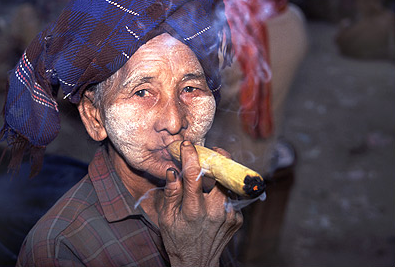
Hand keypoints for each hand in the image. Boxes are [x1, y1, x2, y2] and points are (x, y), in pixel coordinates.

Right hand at [159, 140, 242, 265]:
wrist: (197, 262)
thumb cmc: (178, 239)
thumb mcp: (166, 218)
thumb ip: (171, 193)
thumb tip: (172, 171)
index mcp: (194, 210)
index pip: (194, 175)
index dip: (191, 156)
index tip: (188, 145)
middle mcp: (215, 211)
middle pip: (222, 175)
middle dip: (219, 159)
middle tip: (213, 151)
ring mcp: (229, 215)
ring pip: (229, 185)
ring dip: (222, 176)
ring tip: (213, 173)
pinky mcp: (236, 219)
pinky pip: (232, 198)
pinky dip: (224, 193)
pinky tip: (215, 198)